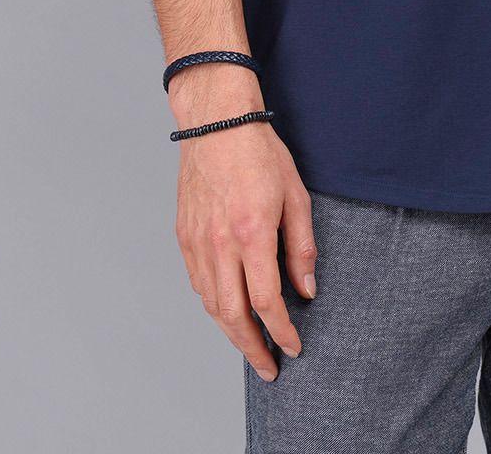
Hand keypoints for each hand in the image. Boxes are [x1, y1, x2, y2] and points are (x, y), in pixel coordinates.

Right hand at [172, 74, 317, 382]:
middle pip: (232, 315)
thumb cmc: (259, 152)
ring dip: (231, 333)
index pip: (265, 302)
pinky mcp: (184, 236)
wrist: (216, 123)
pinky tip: (227, 311)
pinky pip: (198, 283)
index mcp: (252, 233)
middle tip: (269, 367)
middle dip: (252, 348)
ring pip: (211, 304)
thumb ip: (301, 246)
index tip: (293, 348)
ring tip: (250, 346)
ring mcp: (197, 241)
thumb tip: (306, 289)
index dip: (280, 331)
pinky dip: (213, 305)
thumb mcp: (296, 194)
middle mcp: (219, 244)